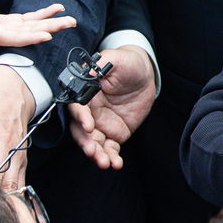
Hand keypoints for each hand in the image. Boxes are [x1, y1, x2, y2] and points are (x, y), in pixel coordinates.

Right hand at [0, 4, 76, 47]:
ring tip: (70, 18)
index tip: (48, 36)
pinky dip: (44, 13)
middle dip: (53, 27)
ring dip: (53, 21)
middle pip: (34, 32)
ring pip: (37, 25)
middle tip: (71, 23)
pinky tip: (56, 8)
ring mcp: (12, 29)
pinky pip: (32, 17)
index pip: (20, 39)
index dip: (34, 38)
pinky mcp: (12, 22)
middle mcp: (9, 35)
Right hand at [67, 46, 153, 169]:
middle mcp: (89, 111)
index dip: (80, 117)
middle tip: (92, 151)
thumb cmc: (126, 62)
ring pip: (93, 143)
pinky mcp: (114, 133)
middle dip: (85, 142)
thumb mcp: (114, 58)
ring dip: (96, 154)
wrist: (144, 73)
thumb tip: (86, 72)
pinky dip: (111, 157)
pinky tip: (116, 164)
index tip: (88, 125)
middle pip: (80, 130)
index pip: (77, 107)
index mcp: (85, 94)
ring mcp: (100, 124)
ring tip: (105, 162)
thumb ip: (99, 64)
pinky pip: (110, 148)